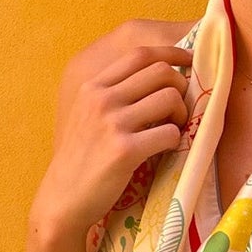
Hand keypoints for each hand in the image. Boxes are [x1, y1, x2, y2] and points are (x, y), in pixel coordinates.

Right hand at [30, 30, 193, 244]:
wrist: (63, 199)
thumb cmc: (80, 159)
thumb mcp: (87, 115)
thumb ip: (113, 94)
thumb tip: (158, 76)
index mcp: (93, 87)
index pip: (140, 55)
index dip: (171, 53)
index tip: (188, 60)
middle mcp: (101, 99)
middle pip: (161, 72)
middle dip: (181, 85)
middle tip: (180, 107)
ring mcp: (112, 124)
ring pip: (170, 98)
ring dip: (182, 113)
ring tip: (173, 128)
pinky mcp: (125, 151)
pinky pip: (170, 133)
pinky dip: (176, 140)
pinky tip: (166, 149)